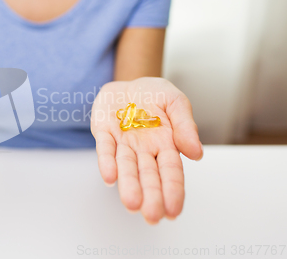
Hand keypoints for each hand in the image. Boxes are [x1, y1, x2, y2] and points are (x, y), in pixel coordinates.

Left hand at [90, 77, 202, 223]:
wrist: (128, 83)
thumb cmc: (154, 95)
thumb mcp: (175, 101)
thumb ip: (186, 125)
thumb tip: (196, 153)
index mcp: (165, 144)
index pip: (171, 171)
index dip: (173, 190)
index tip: (174, 211)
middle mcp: (143, 149)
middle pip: (148, 176)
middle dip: (151, 196)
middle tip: (152, 216)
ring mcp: (123, 143)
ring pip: (126, 167)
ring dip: (129, 185)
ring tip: (132, 204)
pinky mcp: (103, 132)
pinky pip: (105, 149)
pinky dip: (107, 163)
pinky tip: (109, 177)